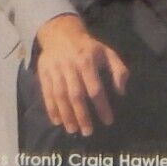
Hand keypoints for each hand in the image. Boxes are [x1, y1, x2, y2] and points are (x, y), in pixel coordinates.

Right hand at [34, 12, 129, 136]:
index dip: (102, 106)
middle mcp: (71, 67)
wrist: (61, 33)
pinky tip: (57, 121)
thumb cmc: (88, 47)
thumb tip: (122, 91)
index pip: (95, 88)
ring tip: (73, 130)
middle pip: (76, 95)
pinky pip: (47, 94)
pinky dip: (51, 109)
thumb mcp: (107, 53)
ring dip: (66, 115)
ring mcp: (56, 70)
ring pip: (60, 96)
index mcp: (88, 61)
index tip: (107, 121)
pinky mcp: (44, 73)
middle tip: (88, 132)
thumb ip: (119, 70)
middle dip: (82, 115)